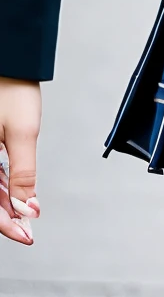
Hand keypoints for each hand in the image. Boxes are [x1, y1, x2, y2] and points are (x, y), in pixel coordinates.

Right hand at [0, 78, 41, 247]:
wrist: (9, 60)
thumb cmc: (12, 89)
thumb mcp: (22, 134)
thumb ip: (23, 175)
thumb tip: (28, 208)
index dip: (7, 224)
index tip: (27, 236)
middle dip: (6, 216)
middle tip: (27, 231)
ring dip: (3, 204)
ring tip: (25, 218)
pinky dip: (0, 186)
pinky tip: (14, 197)